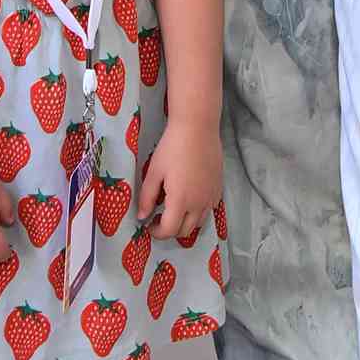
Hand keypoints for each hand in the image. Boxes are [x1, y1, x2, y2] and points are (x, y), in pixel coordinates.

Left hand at [139, 117, 222, 241]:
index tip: (148, 224)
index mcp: (180, 201)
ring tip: (174, 209)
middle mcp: (198, 204)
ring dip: (185, 222)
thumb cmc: (172, 147)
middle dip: (170, 230)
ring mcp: (211, 197)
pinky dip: (198, 212)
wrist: (198, 127)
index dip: (156, 232)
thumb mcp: (154, 171)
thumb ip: (147, 197)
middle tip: (158, 218)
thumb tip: (142, 217)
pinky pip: (209, 210)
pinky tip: (189, 198)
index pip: (169, 231)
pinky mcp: (218, 188)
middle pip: (185, 231)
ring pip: (199, 223)